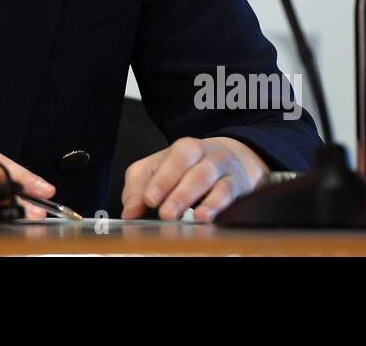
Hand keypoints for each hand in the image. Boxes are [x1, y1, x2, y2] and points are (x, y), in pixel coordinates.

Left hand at [121, 136, 268, 221]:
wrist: (235, 158)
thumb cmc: (190, 166)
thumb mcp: (161, 169)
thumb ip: (139, 187)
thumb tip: (129, 211)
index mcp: (182, 148)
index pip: (170, 161)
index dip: (159, 181)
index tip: (149, 200)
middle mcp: (202, 154)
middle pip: (188, 166)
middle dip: (175, 191)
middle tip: (165, 213)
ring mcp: (220, 167)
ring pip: (206, 177)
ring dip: (193, 198)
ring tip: (185, 217)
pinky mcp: (236, 184)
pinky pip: (226, 191)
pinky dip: (215, 205)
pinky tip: (204, 216)